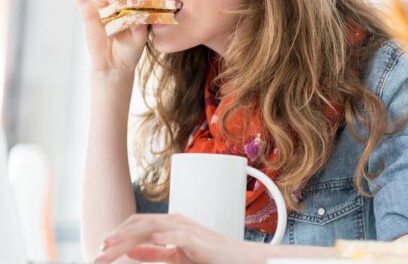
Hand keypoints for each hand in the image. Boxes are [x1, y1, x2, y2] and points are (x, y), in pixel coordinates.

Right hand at [68, 0, 148, 73]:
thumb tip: (138, 12)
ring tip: (115, 4)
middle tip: (126, 4)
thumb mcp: (141, 37)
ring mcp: (103, 3)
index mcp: (134, 4)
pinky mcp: (87, 9)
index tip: (140, 4)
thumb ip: (142, 24)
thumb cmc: (130, 50)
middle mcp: (120, 0)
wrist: (114, 63)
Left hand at [94, 214, 260, 263]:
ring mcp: (186, 229)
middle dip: (116, 238)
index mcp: (169, 226)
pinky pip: (177, 236)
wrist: (236, 258)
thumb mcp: (174, 256)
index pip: (136, 227)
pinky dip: (163, 237)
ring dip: (129, 236)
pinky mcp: (197, 239)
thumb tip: (129, 251)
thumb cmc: (209, 257)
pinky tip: (150, 240)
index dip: (117, 237)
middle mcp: (175, 223)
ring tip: (112, 245)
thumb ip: (153, 253)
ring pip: (151, 227)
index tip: (100, 252)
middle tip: (98, 253)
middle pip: (139, 226)